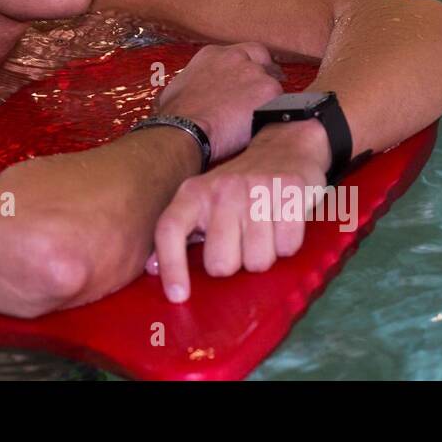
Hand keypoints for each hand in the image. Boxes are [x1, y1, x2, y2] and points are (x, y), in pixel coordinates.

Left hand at [145, 120, 330, 302]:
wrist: (286, 146)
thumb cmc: (240, 186)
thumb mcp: (203, 200)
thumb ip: (180, 233)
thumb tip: (151, 269)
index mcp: (193, 193)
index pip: (170, 229)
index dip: (171, 265)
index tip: (179, 296)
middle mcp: (221, 190)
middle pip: (221, 264)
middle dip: (234, 263)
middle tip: (241, 243)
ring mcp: (256, 190)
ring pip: (257, 262)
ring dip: (264, 256)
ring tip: (264, 231)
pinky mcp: (290, 193)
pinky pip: (287, 248)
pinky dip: (287, 244)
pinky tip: (283, 224)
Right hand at [156, 42, 282, 161]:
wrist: (186, 127)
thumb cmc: (176, 114)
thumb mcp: (177, 89)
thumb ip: (193, 83)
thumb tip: (193, 94)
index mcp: (212, 55)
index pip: (240, 51)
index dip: (249, 63)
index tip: (251, 74)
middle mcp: (235, 57)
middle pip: (262, 57)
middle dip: (266, 70)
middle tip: (265, 88)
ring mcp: (254, 72)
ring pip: (272, 82)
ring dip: (268, 97)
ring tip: (263, 116)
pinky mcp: (269, 90)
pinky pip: (281, 101)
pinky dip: (276, 112)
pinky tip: (269, 124)